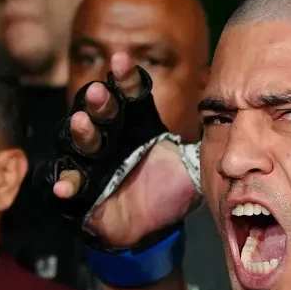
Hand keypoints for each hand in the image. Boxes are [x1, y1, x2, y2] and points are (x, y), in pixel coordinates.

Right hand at [50, 52, 199, 247]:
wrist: (156, 228)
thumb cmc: (170, 191)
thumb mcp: (190, 168)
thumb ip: (199, 147)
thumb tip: (225, 125)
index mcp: (136, 126)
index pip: (130, 96)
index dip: (125, 79)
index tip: (121, 60)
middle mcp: (111, 138)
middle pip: (101, 114)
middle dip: (100, 102)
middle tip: (99, 92)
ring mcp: (92, 163)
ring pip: (81, 142)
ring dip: (81, 133)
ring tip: (83, 124)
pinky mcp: (80, 190)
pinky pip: (69, 182)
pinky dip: (66, 183)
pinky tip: (65, 187)